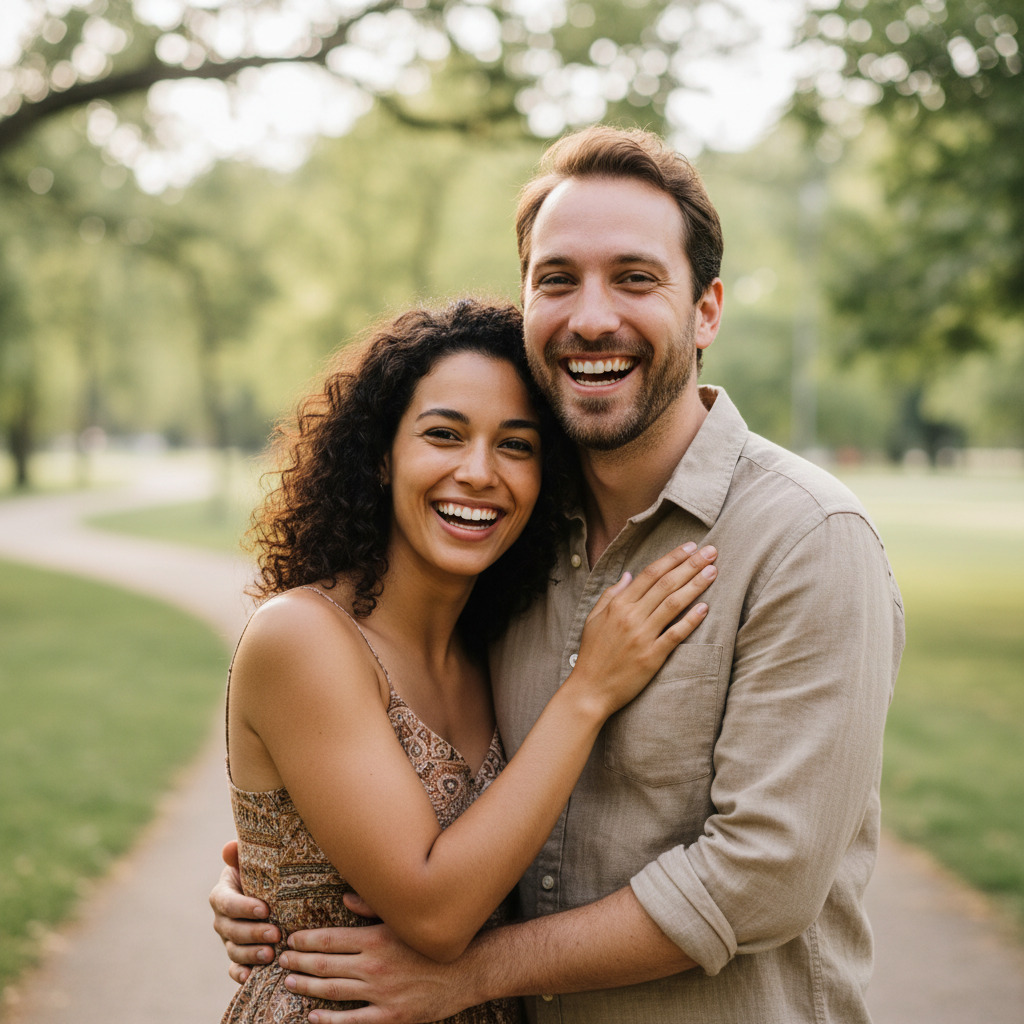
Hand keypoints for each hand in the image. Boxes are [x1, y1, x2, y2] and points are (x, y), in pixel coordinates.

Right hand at [210, 840, 279, 983]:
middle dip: (252, 933)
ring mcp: (229, 939)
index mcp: (222, 894)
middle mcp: (222, 919)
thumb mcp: (254, 861)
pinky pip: (233, 968)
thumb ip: (240, 854)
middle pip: (231, 929)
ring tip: (271, 954)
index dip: (243, 907)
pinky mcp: (238, 955)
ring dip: (250, 954)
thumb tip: (229, 848)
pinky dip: (240, 973)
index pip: (226, 902)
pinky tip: (251, 976)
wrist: (272, 889)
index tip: (265, 909)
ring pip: (234, 950)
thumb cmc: (263, 871)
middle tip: (275, 933)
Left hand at [279, 903, 472, 1023]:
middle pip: (325, 965)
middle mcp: (374, 965)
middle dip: (298, 963)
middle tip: (280, 961)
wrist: (468, 970)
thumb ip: (373, 908)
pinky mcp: (390, 1016)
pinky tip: (313, 1016)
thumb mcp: (406, 918)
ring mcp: (381, 993)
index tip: (290, 940)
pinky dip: (329, 1020)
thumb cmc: (434, 940)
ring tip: (288, 983)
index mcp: (377, 938)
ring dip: (307, 987)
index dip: (305, 941)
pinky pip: (352, 1021)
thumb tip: (344, 899)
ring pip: (333, 991)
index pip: (329, 939)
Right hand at [571, 542, 716, 715]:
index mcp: (618, 605)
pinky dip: (691, 620)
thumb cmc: (592, 654)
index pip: (650, 574)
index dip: (672, 558)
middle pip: (666, 584)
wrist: (590, 689)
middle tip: (711, 551)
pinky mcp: (652, 657)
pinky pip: (675, 634)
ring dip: (695, 585)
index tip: (690, 546)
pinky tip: (705, 608)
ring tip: (713, 571)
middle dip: (691, 564)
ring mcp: (642, 636)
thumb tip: (629, 575)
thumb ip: (611, 594)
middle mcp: (631, 617)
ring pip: (674, 604)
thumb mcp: (594, 618)